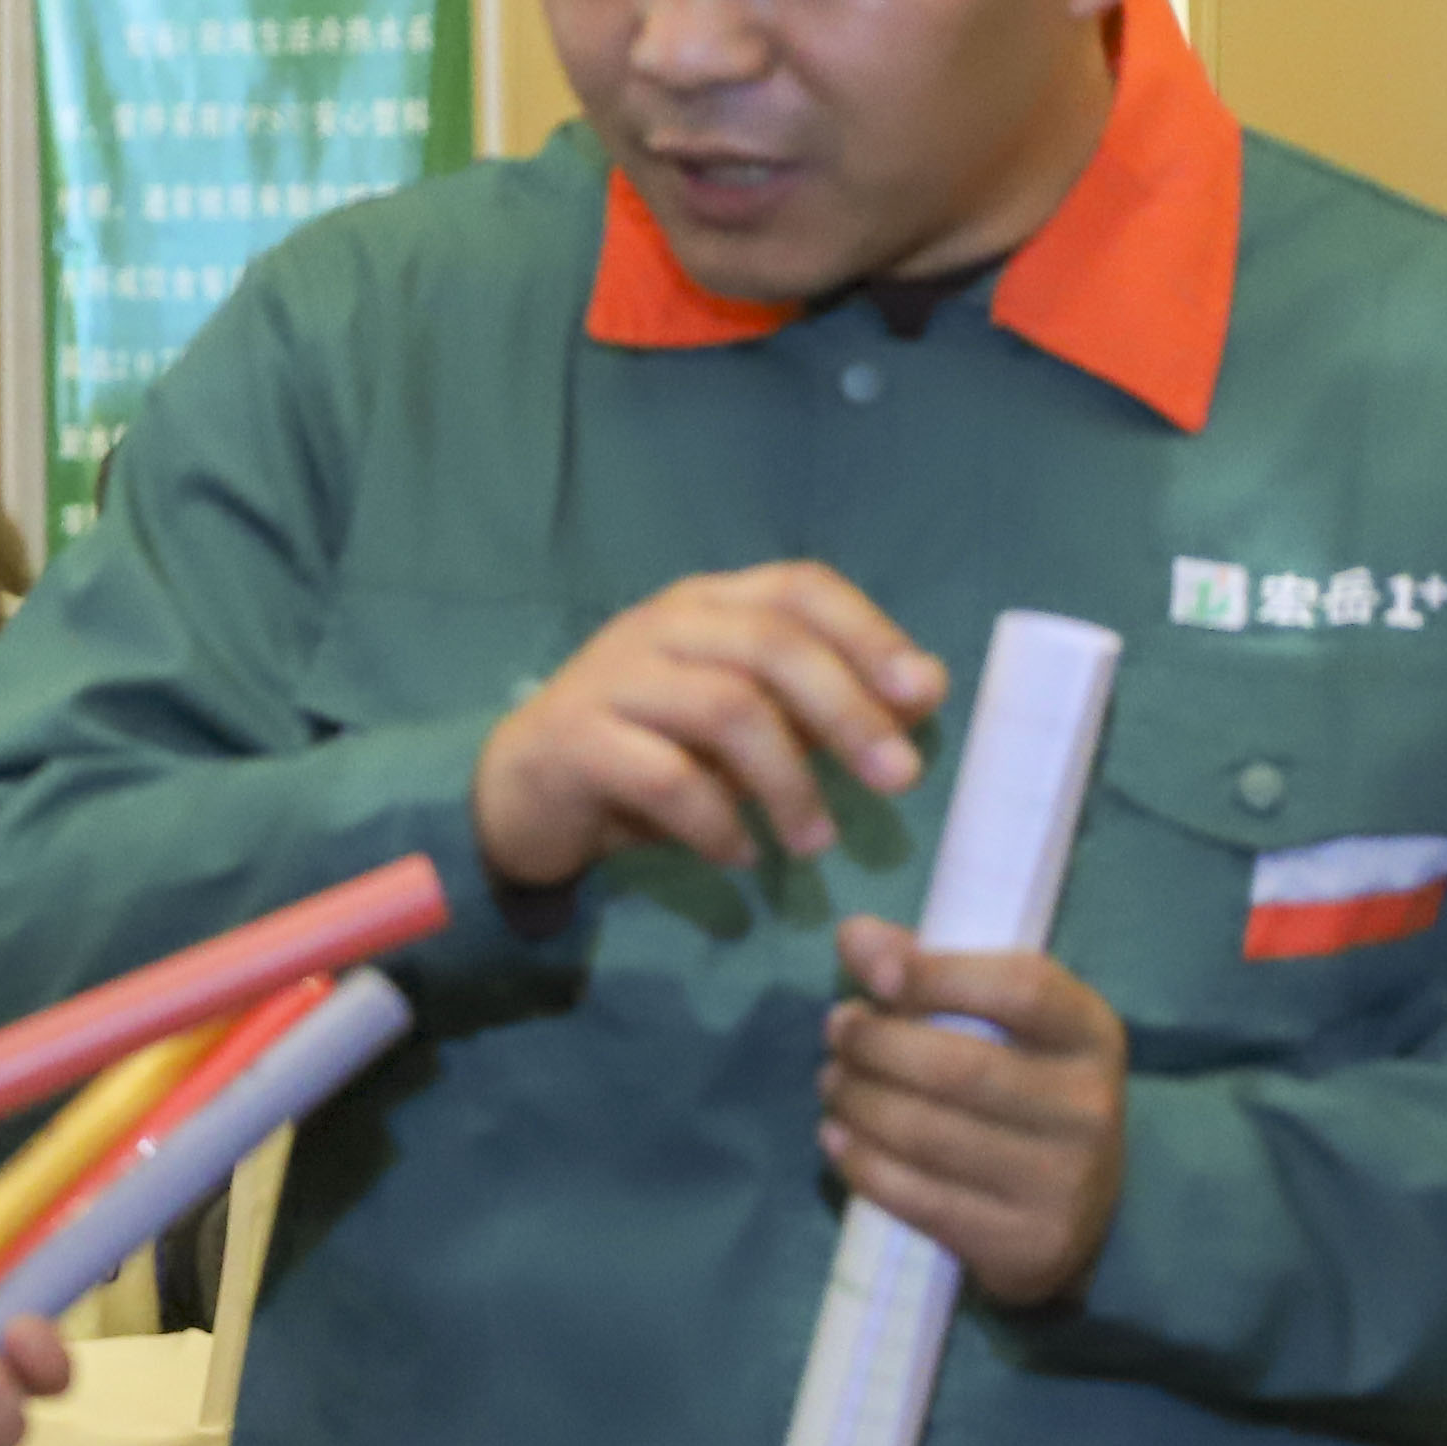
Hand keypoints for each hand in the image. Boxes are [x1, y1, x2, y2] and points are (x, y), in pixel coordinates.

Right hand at [472, 563, 946, 893]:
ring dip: (788, 782)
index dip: (869, 633)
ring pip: (726, 709)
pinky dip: (718, 824)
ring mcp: (611, 679)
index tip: (925, 694)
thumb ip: (820, 704)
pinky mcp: (574, 741)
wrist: (522, 794)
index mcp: (708, 605)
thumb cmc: (649, 752)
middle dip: (848, 712)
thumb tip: (924, 690)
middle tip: (899, 780)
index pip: (800, 589)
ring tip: (816, 842)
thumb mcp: (742, 724)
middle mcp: (660, 627)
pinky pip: (665, 778)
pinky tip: (740, 856)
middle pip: (771, 645)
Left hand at [821, 916, 1130, 1307]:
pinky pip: (918, 1198)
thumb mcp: (1005, 1024)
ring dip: (857, 1100)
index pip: (1022, 990)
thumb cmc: (1026, 1090)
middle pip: (958, 1067)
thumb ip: (932, 971)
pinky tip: (836, 1136)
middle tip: (836, 1031)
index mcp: (1091, 1035)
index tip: (875, 974)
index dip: (939, 975)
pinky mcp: (1024, 1244)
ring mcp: (1060, 1183)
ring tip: (832, 1081)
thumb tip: (854, 936)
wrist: (1081, 1213)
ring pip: (927, 1135)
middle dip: (875, 1044)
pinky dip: (860, 1162)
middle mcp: (1088, 1109)